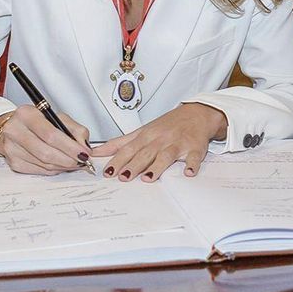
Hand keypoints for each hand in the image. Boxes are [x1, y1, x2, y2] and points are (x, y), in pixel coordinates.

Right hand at [0, 105, 91, 174]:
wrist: (13, 127)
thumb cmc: (36, 121)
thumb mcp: (56, 117)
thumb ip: (75, 129)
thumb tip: (84, 146)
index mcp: (26, 115)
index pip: (51, 135)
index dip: (70, 147)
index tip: (84, 153)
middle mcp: (15, 130)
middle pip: (46, 153)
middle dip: (69, 160)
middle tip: (82, 161)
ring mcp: (12, 148)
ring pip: (44, 164)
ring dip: (63, 166)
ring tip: (73, 162)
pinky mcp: (13, 162)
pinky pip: (39, 170)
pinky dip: (53, 170)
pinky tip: (59, 164)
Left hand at [91, 103, 226, 181]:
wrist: (196, 114)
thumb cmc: (167, 125)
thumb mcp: (141, 131)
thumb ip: (119, 144)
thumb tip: (96, 152)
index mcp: (146, 136)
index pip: (128, 149)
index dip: (117, 160)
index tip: (108, 172)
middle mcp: (160, 139)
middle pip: (145, 153)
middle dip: (134, 165)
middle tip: (124, 178)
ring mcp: (178, 143)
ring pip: (166, 155)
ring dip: (158, 166)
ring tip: (149, 177)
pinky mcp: (195, 147)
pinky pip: (194, 157)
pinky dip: (192, 165)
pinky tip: (188, 173)